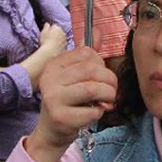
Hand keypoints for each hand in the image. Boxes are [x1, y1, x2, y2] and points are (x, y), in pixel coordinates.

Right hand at [27, 47, 117, 161]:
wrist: (52, 130)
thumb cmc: (67, 100)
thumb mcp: (73, 76)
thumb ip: (86, 56)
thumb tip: (98, 31)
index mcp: (54, 65)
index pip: (86, 53)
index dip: (102, 64)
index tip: (102, 76)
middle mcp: (50, 79)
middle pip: (91, 70)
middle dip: (110, 81)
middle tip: (111, 91)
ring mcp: (53, 98)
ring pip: (93, 89)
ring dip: (108, 95)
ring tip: (107, 101)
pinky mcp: (60, 117)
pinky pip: (92, 111)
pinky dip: (99, 113)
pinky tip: (94, 113)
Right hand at [39, 23, 67, 56]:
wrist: (50, 52)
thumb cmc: (45, 40)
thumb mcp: (43, 31)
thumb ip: (46, 26)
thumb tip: (48, 23)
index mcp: (57, 27)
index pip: (54, 26)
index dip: (50, 29)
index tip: (46, 33)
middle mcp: (63, 32)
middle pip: (59, 31)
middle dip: (55, 33)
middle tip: (49, 38)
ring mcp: (65, 39)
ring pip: (61, 37)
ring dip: (58, 39)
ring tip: (51, 43)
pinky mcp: (66, 46)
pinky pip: (62, 43)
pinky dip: (60, 44)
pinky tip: (55, 47)